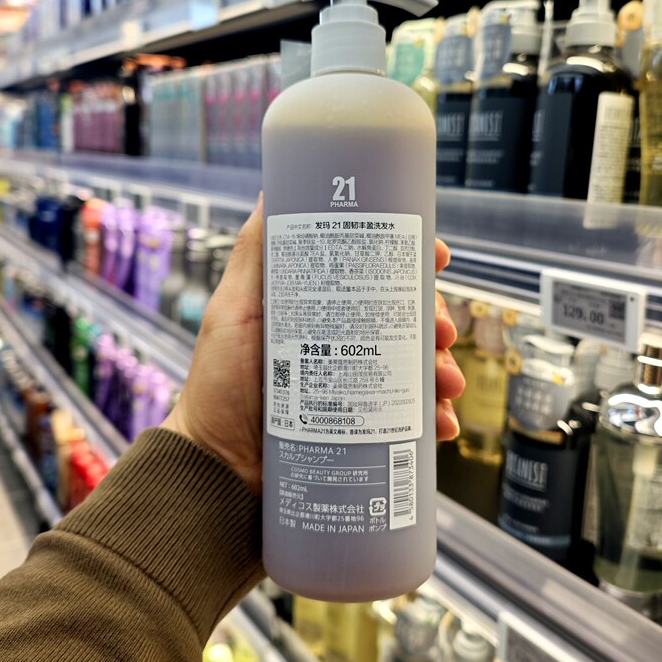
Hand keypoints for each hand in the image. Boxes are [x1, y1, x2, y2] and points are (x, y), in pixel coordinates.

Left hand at [162, 195, 464, 493]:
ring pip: (416, 369)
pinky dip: (433, 420)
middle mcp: (342, 345)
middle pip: (405, 321)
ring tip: (446, 385)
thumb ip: (253, 256)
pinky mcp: (363, 429)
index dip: (411, 263)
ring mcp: (355, 387)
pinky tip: (441, 426)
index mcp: (320, 312)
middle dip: (436, 321)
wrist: (215, 469)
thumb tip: (274, 193)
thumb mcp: (232, 312)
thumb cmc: (217, 386)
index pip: (375, 276)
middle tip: (442, 332)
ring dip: (443, 371)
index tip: (435, 256)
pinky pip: (411, 420)